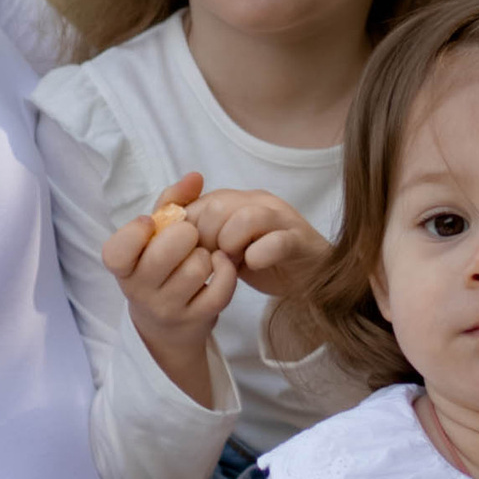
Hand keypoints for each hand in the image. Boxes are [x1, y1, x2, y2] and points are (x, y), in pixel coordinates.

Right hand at [101, 173, 238, 401]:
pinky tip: (221, 266)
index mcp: (123, 267)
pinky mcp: (195, 321)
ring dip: (207, 255)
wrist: (167, 325)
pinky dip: (227, 272)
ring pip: (196, 269)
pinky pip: (219, 290)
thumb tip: (195, 177)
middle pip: (164, 254)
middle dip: (185, 235)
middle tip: (189, 237)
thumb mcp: (157, 235)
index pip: (116, 252)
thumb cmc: (161, 267)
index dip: (135, 232)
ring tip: (203, 256)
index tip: (149, 224)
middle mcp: (139, 291)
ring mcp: (167, 309)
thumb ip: (171, 201)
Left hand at [186, 188, 335, 362]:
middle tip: (215, 260)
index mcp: (238, 200)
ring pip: (247, 218)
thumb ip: (200, 233)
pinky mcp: (301, 241)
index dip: (189, 232)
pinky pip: (278, 241)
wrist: (309, 279)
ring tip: (234, 262)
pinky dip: (260, 255)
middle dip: (208, 239)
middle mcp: (260, 202)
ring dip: (232, 244)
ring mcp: (283, 219)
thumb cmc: (262, 261)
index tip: (195, 254)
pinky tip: (253, 265)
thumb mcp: (224, 247)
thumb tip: (168, 226)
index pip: (199, 203)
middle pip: (218, 206)